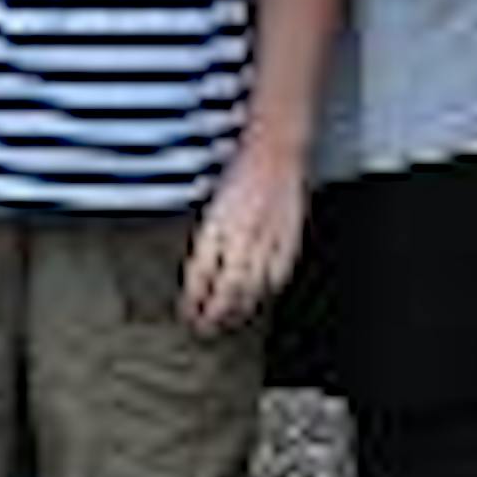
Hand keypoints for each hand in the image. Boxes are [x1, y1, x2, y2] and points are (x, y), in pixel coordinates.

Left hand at [180, 145, 305, 333]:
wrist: (276, 147)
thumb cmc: (240, 168)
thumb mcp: (212, 202)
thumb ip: (207, 238)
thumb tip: (198, 271)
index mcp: (216, 224)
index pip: (201, 275)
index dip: (193, 300)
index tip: (187, 314)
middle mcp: (241, 234)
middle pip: (226, 289)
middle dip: (214, 315)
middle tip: (205, 329)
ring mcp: (267, 238)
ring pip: (252, 287)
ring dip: (239, 310)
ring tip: (228, 323)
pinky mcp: (289, 238)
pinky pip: (278, 274)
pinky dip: (267, 292)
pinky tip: (259, 299)